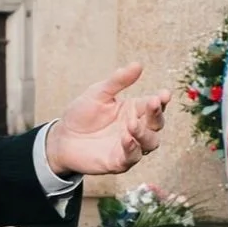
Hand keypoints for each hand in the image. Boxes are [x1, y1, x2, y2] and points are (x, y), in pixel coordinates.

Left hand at [45, 61, 171, 176]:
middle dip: (157, 114)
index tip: (164, 94)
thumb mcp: (98, 93)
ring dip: (145, 134)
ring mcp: (129, 146)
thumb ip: (118, 81)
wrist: (62, 137)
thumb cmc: (81, 114)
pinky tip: (126, 139)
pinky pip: (132, 158)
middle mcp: (136, 128)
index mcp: (134, 110)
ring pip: (150, 143)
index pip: (154, 105)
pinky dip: (132, 149)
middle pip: (157, 124)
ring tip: (132, 124)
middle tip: (152, 103)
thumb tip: (138, 64)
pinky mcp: (118, 162)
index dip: (161, 100)